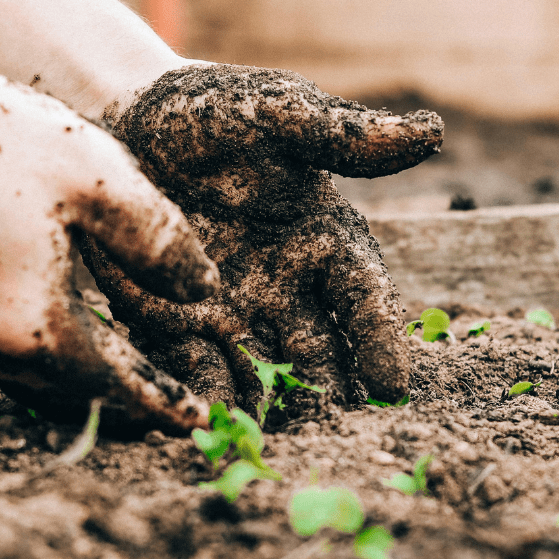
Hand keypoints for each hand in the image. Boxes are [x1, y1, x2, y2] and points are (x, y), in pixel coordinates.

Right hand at [0, 63, 218, 430]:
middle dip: (131, 406)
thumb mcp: (97, 178)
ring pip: (42, 385)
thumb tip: (203, 291)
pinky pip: (11, 362)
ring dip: (91, 388)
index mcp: (38, 329)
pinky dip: (54, 364)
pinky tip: (74, 339)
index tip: (201, 422)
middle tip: (174, 409)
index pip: (121, 387)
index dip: (166, 404)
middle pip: (80, 398)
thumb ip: (160, 242)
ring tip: (133, 380)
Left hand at [78, 64, 442, 411]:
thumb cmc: (212, 112)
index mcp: (323, 240)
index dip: (380, 339)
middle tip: (339, 436)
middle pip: (319, 352)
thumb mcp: (276, 114)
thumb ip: (341, 135)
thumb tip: (431, 133)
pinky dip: (207, 397)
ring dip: (273, 409)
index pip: (362, 297)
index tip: (393, 386)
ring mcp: (233, 311)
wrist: (127, 120)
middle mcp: (286, 286)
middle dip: (330, 394)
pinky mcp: (177, 323)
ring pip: (264, 372)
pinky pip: (197, 369)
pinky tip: (211, 426)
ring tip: (278, 446)